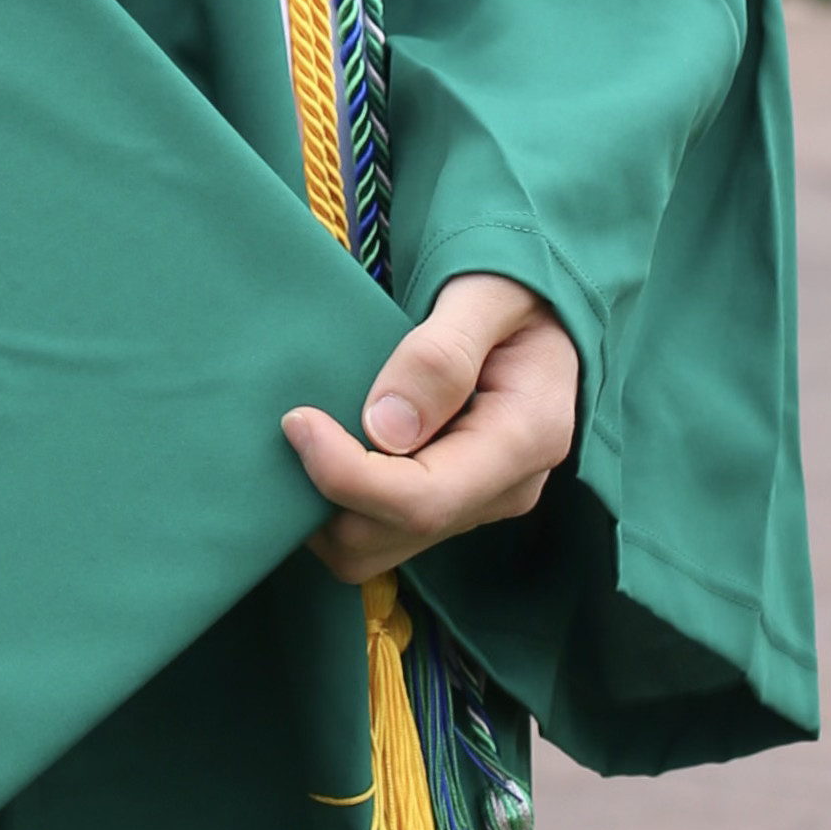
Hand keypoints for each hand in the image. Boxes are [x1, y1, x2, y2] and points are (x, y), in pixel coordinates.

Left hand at [284, 274, 577, 580]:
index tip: (297, 420)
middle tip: (291, 420)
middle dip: (325, 496)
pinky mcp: (451, 495)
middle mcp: (504, 487)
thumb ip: (441, 355)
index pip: (424, 501)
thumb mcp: (486, 293)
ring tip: (303, 432)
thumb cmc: (514, 284)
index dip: (346, 476)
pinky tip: (323, 442)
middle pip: (391, 536)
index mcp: (525, 440)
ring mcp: (477, 498)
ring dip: (324, 506)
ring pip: (378, 545)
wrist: (539, 303)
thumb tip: (385, 428)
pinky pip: (380, 526)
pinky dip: (337, 499)